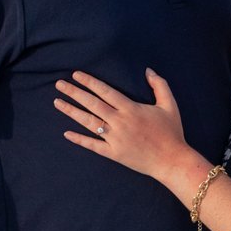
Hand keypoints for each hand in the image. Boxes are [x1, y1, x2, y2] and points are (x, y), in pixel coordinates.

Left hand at [55, 69, 197, 185]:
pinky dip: (79, 139)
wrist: (172, 161)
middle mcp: (120, 122)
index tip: (76, 74)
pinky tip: (66, 133)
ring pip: (89, 123)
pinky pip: (93, 146)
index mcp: (131, 109)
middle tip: (59, 84)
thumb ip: (159, 85)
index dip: (89, 82)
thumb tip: (148, 70)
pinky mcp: (114, 153)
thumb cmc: (172, 132)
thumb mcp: (170, 105)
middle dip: (74, 92)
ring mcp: (115, 139)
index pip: (105, 91)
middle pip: (92, 104)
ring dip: (71, 112)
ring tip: (57, 102)